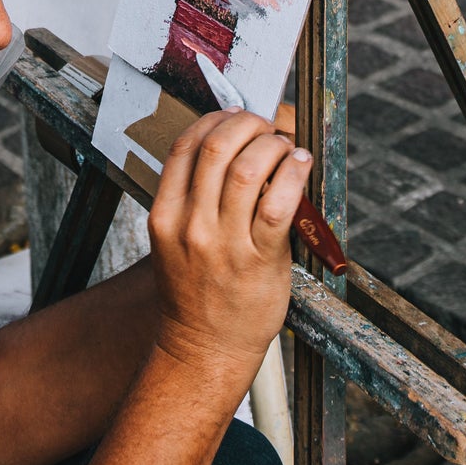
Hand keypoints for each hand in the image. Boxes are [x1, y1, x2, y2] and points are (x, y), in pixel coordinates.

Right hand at [147, 109, 310, 391]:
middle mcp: (191, 226)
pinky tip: (300, 166)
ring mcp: (225, 244)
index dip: (214, 121)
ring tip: (284, 146)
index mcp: (165, 215)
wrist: (205, 348)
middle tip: (264, 126)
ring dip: (272, 146)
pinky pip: (278, 205)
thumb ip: (190, 198)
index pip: (185, 147)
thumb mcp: (174, 240)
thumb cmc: (195, 290)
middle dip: (247, 124)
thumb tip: (227, 146)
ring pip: (248, 170)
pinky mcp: (259, 261)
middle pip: (216, 149)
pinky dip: (293, 175)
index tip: (234, 116)